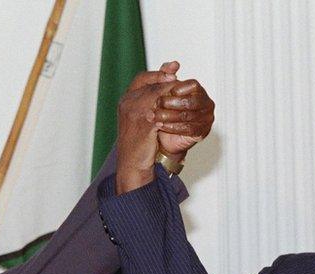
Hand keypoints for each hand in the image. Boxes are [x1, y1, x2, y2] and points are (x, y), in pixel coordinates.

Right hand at [115, 63, 178, 193]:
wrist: (132, 166)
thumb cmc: (139, 145)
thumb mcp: (144, 119)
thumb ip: (152, 102)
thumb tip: (168, 83)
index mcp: (125, 101)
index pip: (141, 78)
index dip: (158, 73)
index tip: (174, 68)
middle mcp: (127, 103)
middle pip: (153, 84)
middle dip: (171, 83)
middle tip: (187, 83)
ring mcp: (134, 112)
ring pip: (159, 94)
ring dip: (175, 94)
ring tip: (189, 95)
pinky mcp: (144, 123)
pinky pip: (163, 110)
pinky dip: (175, 109)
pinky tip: (185, 111)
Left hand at [156, 76, 213, 156]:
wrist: (161, 134)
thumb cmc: (162, 109)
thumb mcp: (159, 88)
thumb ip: (165, 73)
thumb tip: (174, 64)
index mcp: (198, 90)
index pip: (193, 85)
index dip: (177, 89)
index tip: (161, 94)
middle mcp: (206, 103)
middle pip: (190, 101)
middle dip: (170, 104)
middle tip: (154, 106)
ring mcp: (207, 118)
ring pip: (187, 116)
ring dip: (167, 116)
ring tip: (153, 117)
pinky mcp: (202, 132)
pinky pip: (188, 129)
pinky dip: (172, 127)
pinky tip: (160, 126)